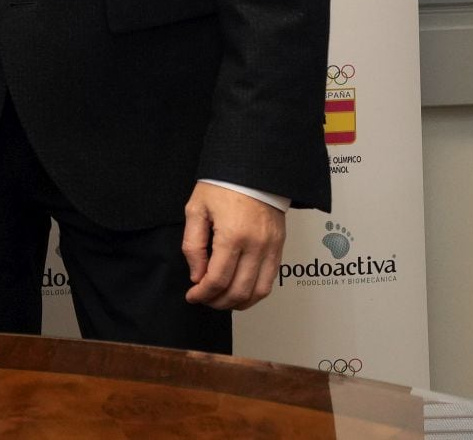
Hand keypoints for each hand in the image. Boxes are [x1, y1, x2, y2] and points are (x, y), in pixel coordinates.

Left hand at [182, 181, 286, 309]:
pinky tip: (240, 291)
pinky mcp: (279, 248)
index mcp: (232, 236)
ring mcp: (271, 248)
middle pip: (239, 291)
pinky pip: (270, 281)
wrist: (253, 170)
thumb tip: (197, 275)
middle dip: (218, 302)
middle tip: (204, 299)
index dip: (202, 294)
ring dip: (238, 303)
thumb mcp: (196, 209)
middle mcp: (256, 245)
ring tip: (221, 299)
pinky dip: (255, 293)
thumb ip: (193, 245)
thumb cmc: (223, 185)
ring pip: (259, 292)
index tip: (192, 296)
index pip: (217, 279)